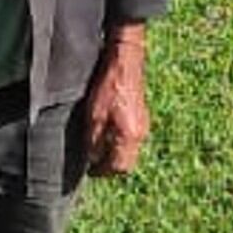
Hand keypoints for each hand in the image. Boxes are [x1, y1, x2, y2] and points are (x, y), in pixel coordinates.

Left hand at [84, 23, 149, 177]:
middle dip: (110, 165)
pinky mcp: (142, 115)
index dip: (102, 171)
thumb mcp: (94, 117)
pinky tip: (107, 131)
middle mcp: (140, 134)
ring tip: (98, 146)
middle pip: (126, 162)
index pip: (118, 168)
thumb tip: (93, 160)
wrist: (125, 61)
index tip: (89, 169)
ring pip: (129, 150)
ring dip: (115, 153)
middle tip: (93, 160)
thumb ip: (94, 142)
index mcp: (128, 137)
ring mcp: (143, 124)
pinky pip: (132, 138)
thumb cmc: (109, 86)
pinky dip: (120, 141)